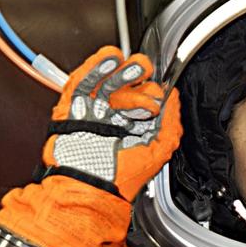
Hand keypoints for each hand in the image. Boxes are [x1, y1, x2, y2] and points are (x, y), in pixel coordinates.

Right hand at [44, 46, 181, 201]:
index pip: (145, 101)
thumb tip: (174, 99)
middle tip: (145, 78)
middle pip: (127, 88)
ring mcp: (92, 113)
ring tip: (133, 66)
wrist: (87, 187)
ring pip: (107, 82)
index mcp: (133, 129)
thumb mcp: (157, 152)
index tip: (158, 97)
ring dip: (122, 71)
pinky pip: (82, 82)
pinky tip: (109, 59)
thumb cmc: (120, 178)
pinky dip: (95, 68)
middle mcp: (113, 119)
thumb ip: (170, 126)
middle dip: (139, 80)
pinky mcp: (71, 108)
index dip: (153, 94)